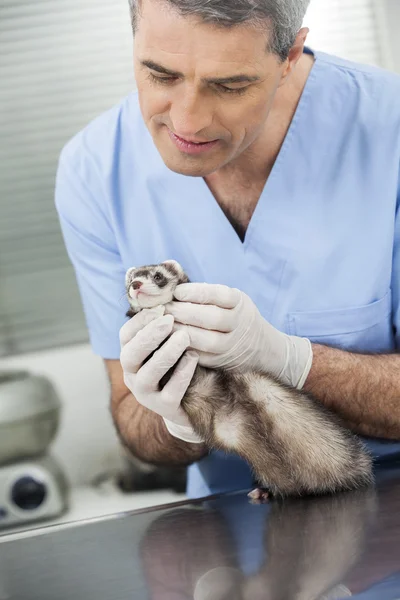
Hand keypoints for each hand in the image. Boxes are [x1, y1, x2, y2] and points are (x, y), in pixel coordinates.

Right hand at [119, 306, 203, 443]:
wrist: (187, 403)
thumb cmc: (175, 364)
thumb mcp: (165, 344)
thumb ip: (162, 325)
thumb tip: (166, 294)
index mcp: (130, 355)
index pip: (126, 336)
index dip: (140, 321)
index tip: (161, 308)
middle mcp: (132, 375)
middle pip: (131, 355)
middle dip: (149, 336)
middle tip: (169, 320)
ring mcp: (146, 394)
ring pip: (148, 375)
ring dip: (165, 354)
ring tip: (184, 337)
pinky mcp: (165, 408)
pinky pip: (170, 392)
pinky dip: (181, 374)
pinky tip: (194, 357)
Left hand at [165, 284, 312, 388]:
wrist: (259, 347)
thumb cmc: (232, 314)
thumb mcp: (228, 298)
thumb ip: (203, 289)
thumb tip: (169, 269)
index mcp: (239, 302)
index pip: (219, 295)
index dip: (196, 293)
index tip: (177, 291)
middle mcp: (239, 323)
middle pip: (212, 317)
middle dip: (184, 312)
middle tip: (163, 308)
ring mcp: (231, 345)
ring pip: (207, 340)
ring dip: (181, 332)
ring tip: (163, 324)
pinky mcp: (221, 362)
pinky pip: (201, 356)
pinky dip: (183, 348)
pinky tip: (168, 341)